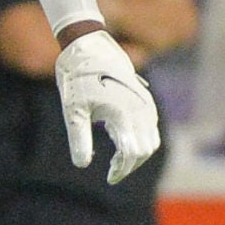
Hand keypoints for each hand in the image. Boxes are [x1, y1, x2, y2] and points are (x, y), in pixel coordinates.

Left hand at [56, 30, 160, 184]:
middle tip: (112, 173)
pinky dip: (142, 140)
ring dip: (138, 154)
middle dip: (130, 165)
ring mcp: (145, 104)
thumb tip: (82, 165)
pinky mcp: (144, 99)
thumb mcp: (72, 110)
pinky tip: (123, 144)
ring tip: (117, 163)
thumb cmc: (77, 77)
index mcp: (124, 114)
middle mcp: (140, 110)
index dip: (122, 170)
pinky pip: (151, 127)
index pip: (132, 153)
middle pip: (145, 150)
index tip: (109, 179)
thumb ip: (79, 139)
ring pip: (151, 139)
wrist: (89, 45)